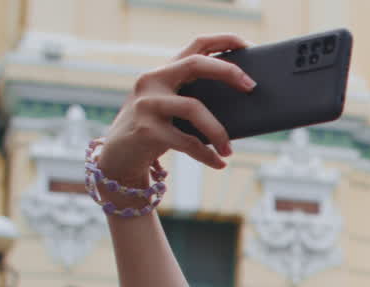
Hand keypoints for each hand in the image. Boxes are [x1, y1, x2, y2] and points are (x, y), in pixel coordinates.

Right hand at [100, 34, 254, 183]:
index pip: (196, 45)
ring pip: (193, 108)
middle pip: (195, 64)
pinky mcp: (146, 130)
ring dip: (218, 131)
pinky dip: (207, 155)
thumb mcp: (173, 109)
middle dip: (227, 71)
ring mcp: (147, 104)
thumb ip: (196, 99)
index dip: (223, 40)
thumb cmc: (156, 130)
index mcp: (164, 72)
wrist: (118, 156)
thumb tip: (243, 104)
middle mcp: (153, 80)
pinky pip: (187, 141)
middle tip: (252, 87)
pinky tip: (219, 162)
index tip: (249, 44)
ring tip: (229, 149)